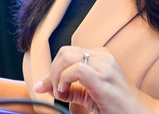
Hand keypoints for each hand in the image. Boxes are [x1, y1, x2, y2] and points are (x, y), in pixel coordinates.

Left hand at [34, 46, 153, 113]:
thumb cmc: (116, 105)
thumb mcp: (87, 94)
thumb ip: (68, 88)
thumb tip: (42, 86)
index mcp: (100, 56)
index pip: (67, 53)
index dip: (53, 69)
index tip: (47, 87)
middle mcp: (102, 56)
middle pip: (64, 52)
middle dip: (52, 72)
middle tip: (57, 92)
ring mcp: (104, 65)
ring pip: (66, 58)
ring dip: (56, 77)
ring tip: (61, 94)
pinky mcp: (103, 78)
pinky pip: (75, 70)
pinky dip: (63, 80)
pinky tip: (65, 93)